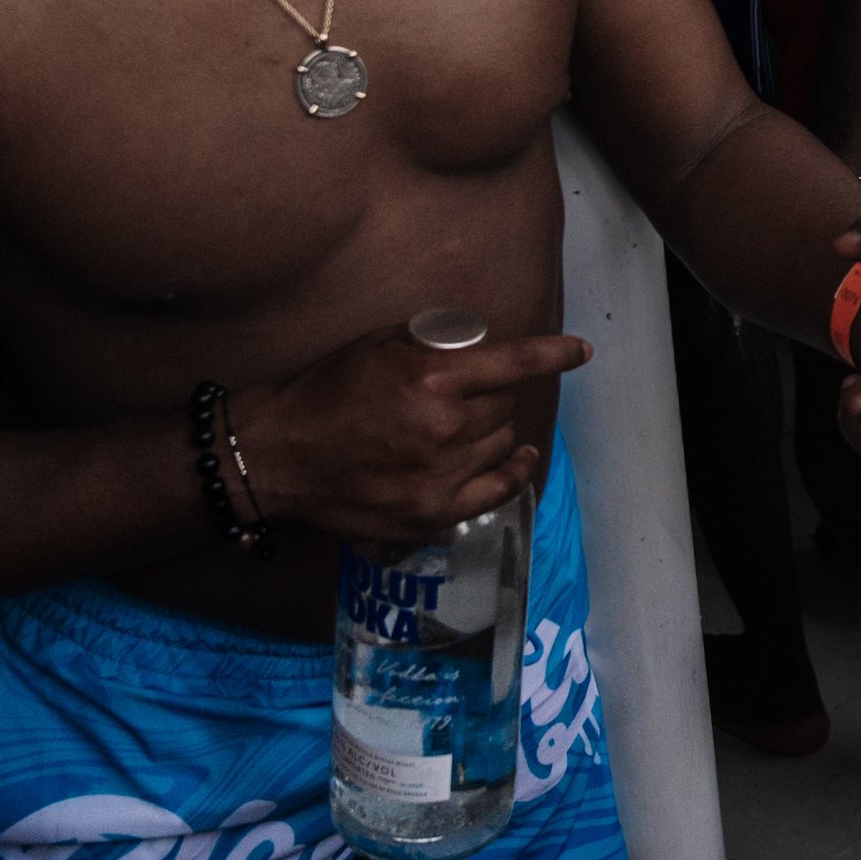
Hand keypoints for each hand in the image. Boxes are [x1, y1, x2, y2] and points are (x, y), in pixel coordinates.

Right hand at [232, 324, 586, 542]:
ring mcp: (440, 477)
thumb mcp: (382, 346)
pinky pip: (497, 490)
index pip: (516, 362)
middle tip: (473, 391)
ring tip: (468, 423)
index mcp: (433, 379)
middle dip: (499, 393)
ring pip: (502, 443)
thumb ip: (438, 345)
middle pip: (507, 405)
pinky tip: (518, 457)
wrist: (280, 454)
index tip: (580, 350)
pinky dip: (514, 470)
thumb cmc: (328, 391)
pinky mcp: (431, 513)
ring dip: (495, 429)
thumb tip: (485, 345)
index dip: (555, 353)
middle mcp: (444, 429)